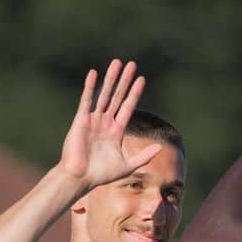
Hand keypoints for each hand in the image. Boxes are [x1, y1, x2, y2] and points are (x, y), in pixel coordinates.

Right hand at [59, 60, 161, 191]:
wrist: (80, 178)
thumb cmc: (101, 175)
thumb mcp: (127, 166)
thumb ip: (144, 157)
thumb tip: (161, 148)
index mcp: (115, 131)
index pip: (127, 107)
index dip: (134, 93)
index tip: (142, 79)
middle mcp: (105, 122)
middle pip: (117, 97)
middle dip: (125, 81)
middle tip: (132, 64)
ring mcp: (93, 120)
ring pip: (104, 95)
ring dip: (111, 79)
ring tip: (117, 63)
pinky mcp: (81, 120)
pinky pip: (86, 101)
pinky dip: (90, 87)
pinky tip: (94, 73)